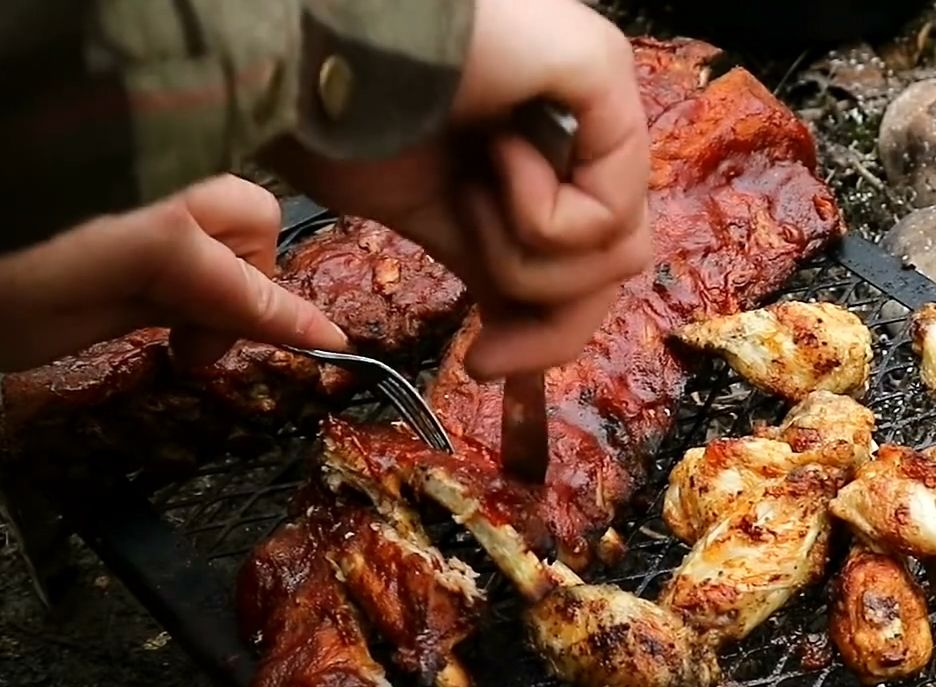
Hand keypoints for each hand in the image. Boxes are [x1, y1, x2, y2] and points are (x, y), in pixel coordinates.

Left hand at [0, 175, 346, 374]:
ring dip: (206, 248)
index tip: (329, 342)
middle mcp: (156, 182)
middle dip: (244, 275)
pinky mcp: (100, 163)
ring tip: (156, 303)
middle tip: (195, 338)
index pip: (251, 289)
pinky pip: (164, 185)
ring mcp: (132, 168)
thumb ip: (167, 311)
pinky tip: (124, 263)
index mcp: (160, 233)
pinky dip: (165, 224)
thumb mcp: (72, 325)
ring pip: (210, 195)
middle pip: (249, 218)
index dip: (293, 323)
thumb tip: (230, 317)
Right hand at [266, 0, 650, 380]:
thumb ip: (495, 267)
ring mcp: (599, 89)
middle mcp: (585, 113)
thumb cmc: (334, 113)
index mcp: (549, 144)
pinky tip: (494, 154)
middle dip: (550, 324)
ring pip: (619, 247)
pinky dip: (542, 213)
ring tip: (468, 198)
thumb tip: (522, 359)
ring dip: (527, 257)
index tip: (482, 368)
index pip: (591, 259)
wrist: (298, 53)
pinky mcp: (600, 67)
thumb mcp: (435, 219)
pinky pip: (612, 204)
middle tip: (485, 352)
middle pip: (616, 262)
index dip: (552, 333)